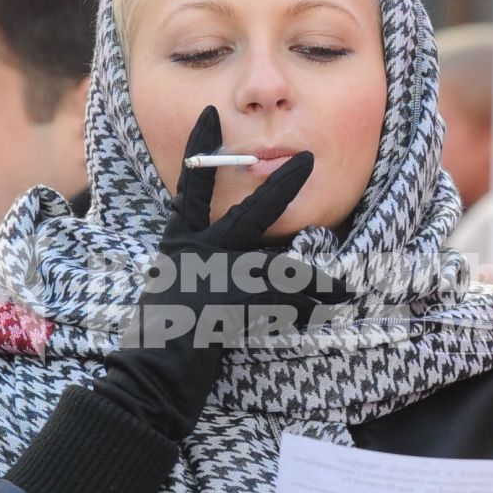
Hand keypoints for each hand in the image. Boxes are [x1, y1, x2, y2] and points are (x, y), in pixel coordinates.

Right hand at [96, 106, 314, 439]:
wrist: (149, 377)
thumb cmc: (158, 339)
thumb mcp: (174, 289)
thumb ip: (203, 267)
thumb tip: (237, 265)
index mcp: (180, 243)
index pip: (192, 186)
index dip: (201, 150)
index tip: (212, 115)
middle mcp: (201, 253)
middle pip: (252, 212)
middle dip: (283, 187)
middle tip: (308, 160)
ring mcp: (220, 278)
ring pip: (283, 267)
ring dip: (314, 279)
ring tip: (343, 285)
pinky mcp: (238, 307)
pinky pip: (286, 302)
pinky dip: (305, 310)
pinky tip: (318, 315)